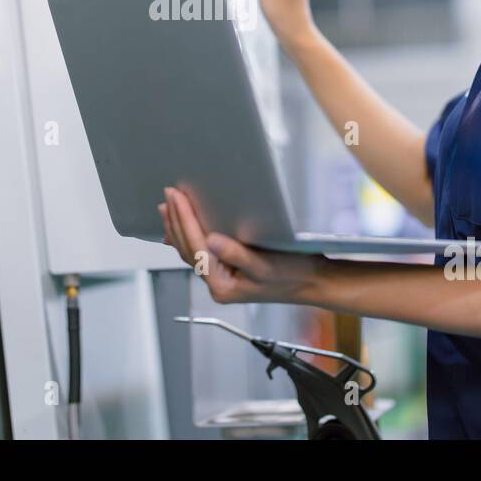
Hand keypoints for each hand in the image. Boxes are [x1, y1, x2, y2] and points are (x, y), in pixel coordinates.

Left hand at [158, 185, 324, 304]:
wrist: (313, 282)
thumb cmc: (294, 275)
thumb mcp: (266, 266)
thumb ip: (237, 255)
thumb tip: (211, 241)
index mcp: (222, 285)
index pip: (195, 246)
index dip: (184, 219)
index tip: (176, 197)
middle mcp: (217, 284)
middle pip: (186, 249)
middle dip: (175, 220)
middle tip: (168, 195)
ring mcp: (221, 278)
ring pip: (190, 251)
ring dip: (177, 227)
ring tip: (167, 208)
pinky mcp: (227, 271)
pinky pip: (200, 253)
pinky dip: (188, 238)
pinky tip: (181, 231)